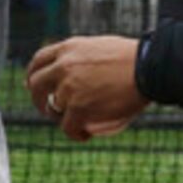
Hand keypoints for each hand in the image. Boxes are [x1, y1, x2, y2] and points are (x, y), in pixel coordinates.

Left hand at [26, 36, 147, 140]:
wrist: (149, 67)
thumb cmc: (134, 59)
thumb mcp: (100, 47)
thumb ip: (81, 57)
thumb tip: (73, 70)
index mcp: (69, 48)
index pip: (39, 60)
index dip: (33, 74)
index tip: (33, 85)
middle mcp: (64, 66)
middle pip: (36, 85)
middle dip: (38, 99)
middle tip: (48, 109)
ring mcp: (69, 87)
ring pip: (54, 109)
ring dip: (64, 117)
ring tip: (81, 121)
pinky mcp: (78, 108)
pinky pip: (68, 127)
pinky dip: (76, 133)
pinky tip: (85, 134)